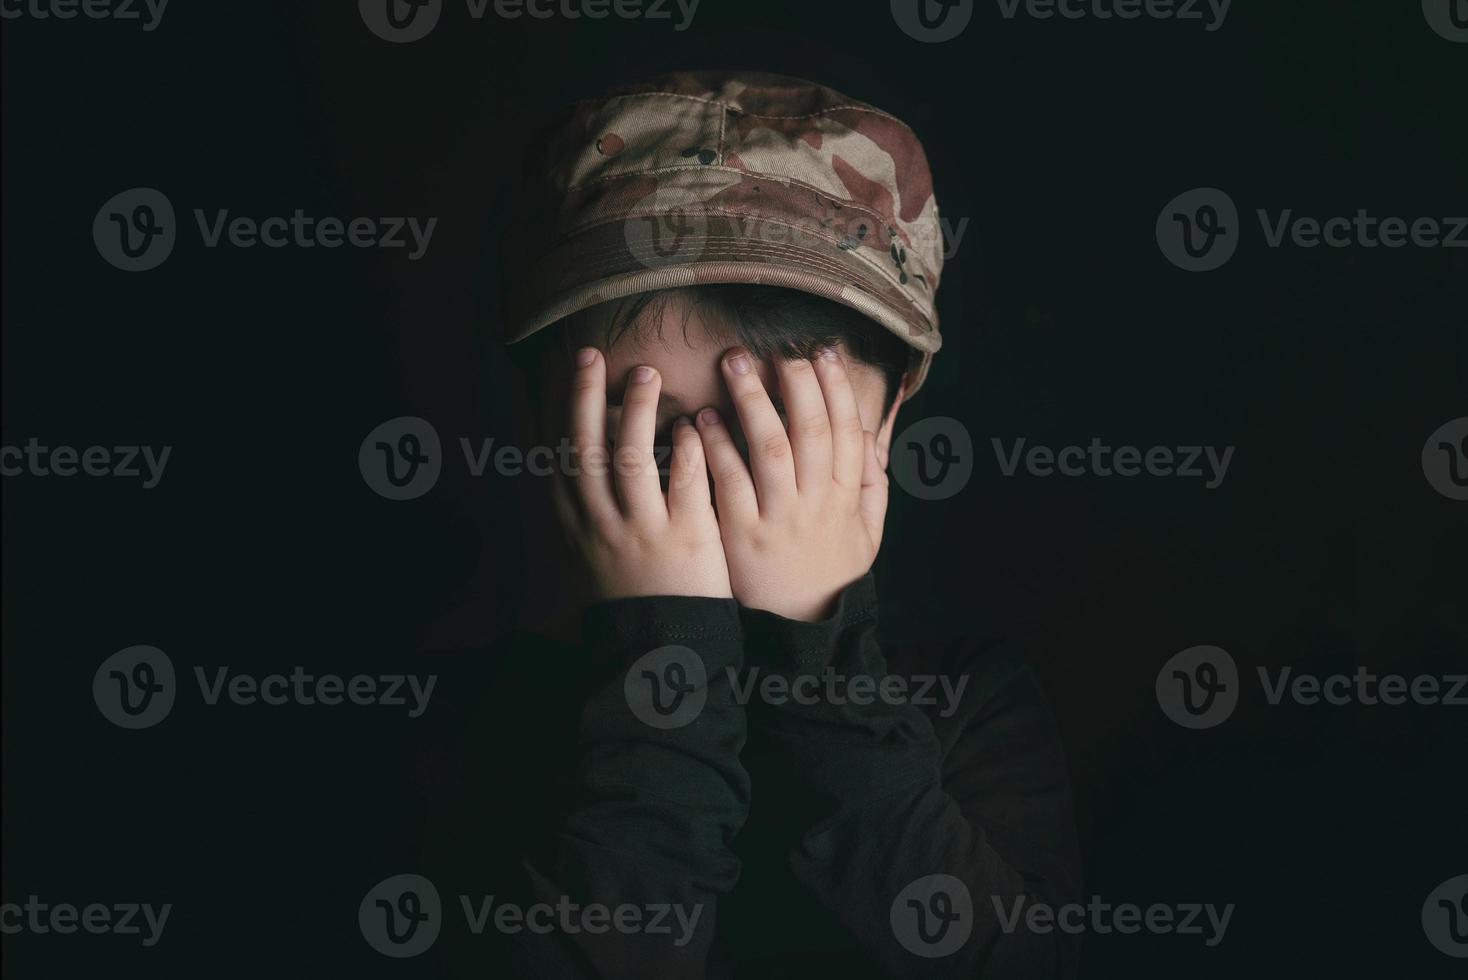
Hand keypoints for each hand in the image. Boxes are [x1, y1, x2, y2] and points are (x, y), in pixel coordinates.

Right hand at [551, 347, 732, 601]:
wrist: (659, 646)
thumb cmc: (629, 592)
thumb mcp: (588, 551)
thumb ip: (583, 505)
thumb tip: (572, 454)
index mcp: (576, 523)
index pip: (559, 455)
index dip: (562, 408)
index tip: (569, 369)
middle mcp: (601, 523)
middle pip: (586, 448)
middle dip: (587, 397)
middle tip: (593, 355)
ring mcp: (642, 530)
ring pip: (630, 460)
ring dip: (637, 412)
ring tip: (647, 374)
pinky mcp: (685, 539)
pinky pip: (683, 484)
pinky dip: (688, 450)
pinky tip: (695, 423)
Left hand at [694, 347, 887, 620]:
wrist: (797, 631)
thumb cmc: (828, 575)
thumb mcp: (866, 534)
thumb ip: (871, 485)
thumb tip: (872, 436)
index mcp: (845, 497)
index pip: (846, 430)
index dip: (837, 387)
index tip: (822, 351)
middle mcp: (815, 503)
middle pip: (809, 429)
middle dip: (794, 382)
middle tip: (774, 348)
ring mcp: (778, 518)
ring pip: (769, 447)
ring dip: (752, 401)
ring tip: (734, 363)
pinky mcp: (741, 535)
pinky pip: (729, 481)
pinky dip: (716, 446)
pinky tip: (702, 419)